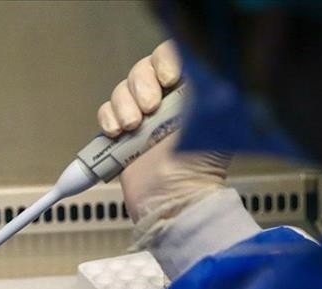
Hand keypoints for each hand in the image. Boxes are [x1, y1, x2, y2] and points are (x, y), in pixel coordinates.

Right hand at [98, 40, 230, 246]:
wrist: (171, 199)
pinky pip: (106, 113)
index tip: (169, 78)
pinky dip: (108, 119)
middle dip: (142, 85)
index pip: (174, 56)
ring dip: (124, 105)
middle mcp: (167, 102)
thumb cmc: (200, 167)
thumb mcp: (216, 119)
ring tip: (134, 128)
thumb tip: (204, 62)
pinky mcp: (121, 135)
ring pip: (122, 90)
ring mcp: (143, 119)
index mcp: (193, 93)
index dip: (165, 59)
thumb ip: (210, 88)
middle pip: (143, 69)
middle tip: (151, 109)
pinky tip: (118, 134)